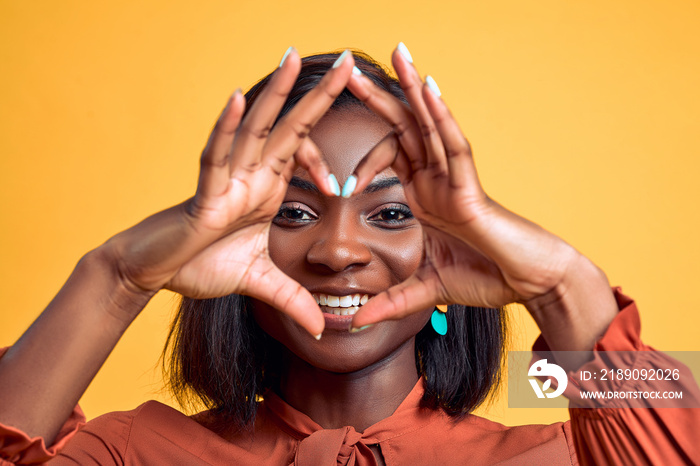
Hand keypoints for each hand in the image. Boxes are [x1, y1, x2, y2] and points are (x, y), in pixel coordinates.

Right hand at [105, 49, 355, 335]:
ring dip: (274, 94)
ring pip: (254, 130)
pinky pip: (216, 157)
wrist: (155, 274)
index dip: (327, 161)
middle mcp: (250, 176)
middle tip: (348, 62)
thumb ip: (293, 300)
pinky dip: (225, 129)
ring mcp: (228, 181)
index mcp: (266, 188)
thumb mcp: (260, 283)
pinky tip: (237, 99)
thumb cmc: (201, 265)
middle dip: (318, 95)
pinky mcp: (205, 197)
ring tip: (293, 57)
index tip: (345, 186)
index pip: (303, 156)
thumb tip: (322, 328)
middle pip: (289, 127)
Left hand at [346, 45, 614, 342]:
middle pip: (405, 130)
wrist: (528, 284)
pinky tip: (428, 87)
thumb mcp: (425, 289)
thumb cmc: (486, 277)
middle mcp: (437, 181)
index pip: (389, 159)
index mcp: (424, 197)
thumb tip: (355, 322)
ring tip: (397, 53)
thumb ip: (390, 303)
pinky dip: (442, 116)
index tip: (331, 175)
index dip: (360, 159)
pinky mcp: (472, 189)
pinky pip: (456, 146)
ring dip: (413, 89)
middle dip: (381, 100)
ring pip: (431, 126)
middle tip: (351, 71)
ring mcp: (455, 180)